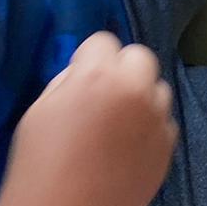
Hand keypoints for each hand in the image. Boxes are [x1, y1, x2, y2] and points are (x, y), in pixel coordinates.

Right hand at [0, 32, 177, 205]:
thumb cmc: (39, 165)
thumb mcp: (40, 110)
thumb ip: (68, 81)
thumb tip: (84, 72)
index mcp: (98, 76)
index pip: (104, 40)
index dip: (89, 58)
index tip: (80, 76)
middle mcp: (135, 89)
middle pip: (140, 56)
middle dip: (121, 69)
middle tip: (102, 95)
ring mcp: (156, 118)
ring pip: (157, 87)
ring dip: (140, 96)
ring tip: (117, 124)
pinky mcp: (168, 145)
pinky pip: (164, 120)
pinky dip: (150, 126)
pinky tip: (128, 146)